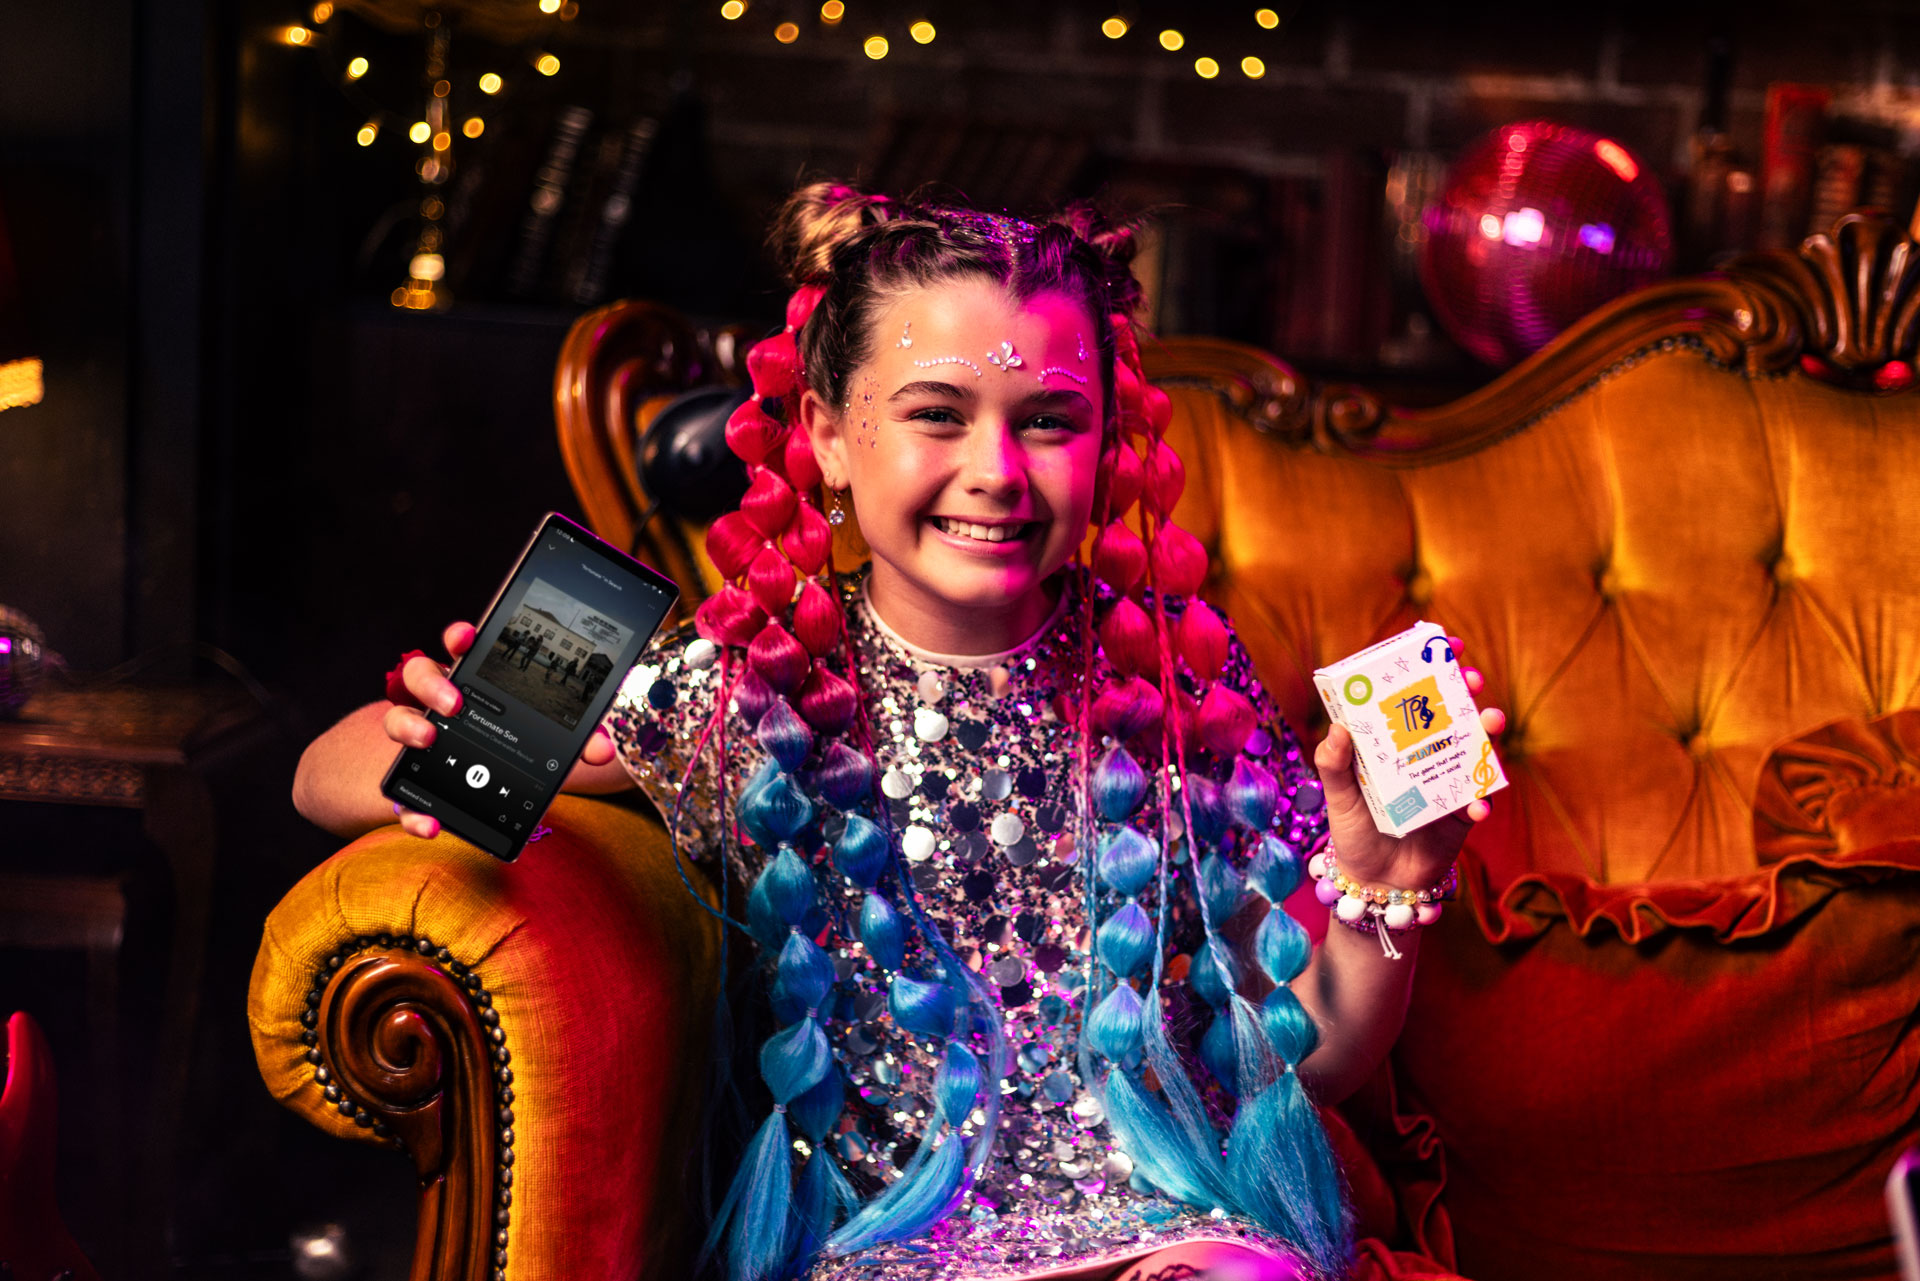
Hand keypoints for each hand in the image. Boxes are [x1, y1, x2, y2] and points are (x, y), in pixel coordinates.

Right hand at [381, 620, 615, 839]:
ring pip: (396, 718)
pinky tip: (433, 825)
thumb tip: (602, 748)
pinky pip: (401, 793)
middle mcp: (441, 705)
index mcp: (476, 684)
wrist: (480, 789)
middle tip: (455, 702)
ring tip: (430, 739)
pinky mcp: (412, 780)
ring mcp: (421, 738)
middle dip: (433, 683)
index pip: (460, 648)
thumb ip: (576, 741)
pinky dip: (413, 811)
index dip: (459, 637)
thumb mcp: (548, 741)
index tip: (467, 637)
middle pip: (419, 674)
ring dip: (410, 727)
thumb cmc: (516, 749)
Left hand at [1311, 636, 1506, 892]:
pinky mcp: (1462, 813)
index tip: (1445, 644)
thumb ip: (1334, 764)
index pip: (1412, 696)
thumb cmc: (1353, 834)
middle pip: (1451, 713)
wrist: (1376, 885)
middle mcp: (1423, 755)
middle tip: (1470, 679)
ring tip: (1491, 723)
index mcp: (1392, 743)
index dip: (1429, 668)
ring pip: (1475, 747)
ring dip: (1487, 733)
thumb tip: (1338, 728)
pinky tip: (1477, 806)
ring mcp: (1446, 781)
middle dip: (1465, 691)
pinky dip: (1482, 800)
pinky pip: (1480, 799)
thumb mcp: (1337, 797)